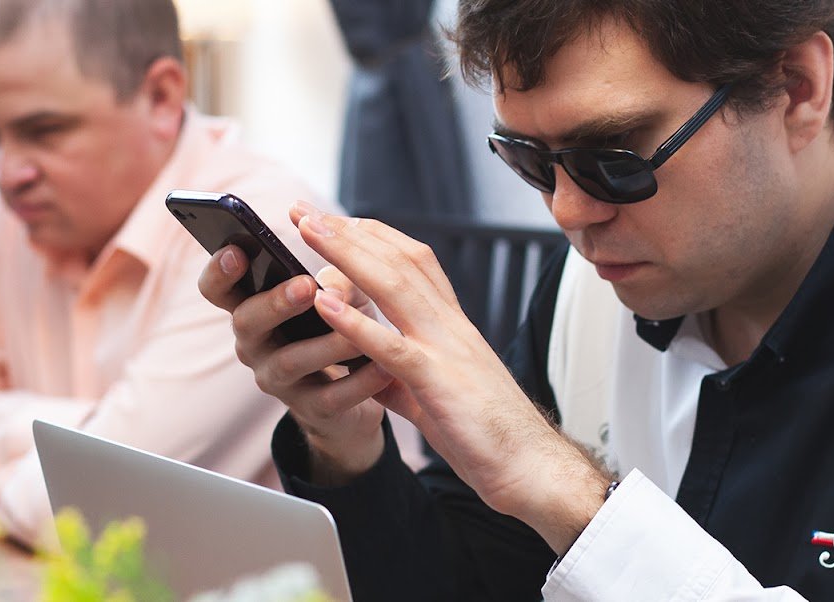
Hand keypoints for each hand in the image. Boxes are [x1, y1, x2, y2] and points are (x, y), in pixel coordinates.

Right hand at [196, 213, 394, 484]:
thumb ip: (337, 280)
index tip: (236, 250)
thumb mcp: (339, 295)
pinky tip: (384, 367)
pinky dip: (359, 382)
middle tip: (305, 285)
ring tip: (358, 331)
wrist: (357, 391)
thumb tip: (335, 281)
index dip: (219, 270)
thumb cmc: (340, 325)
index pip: (218, 288)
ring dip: (325, 343)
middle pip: (246, 322)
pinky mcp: (313, 410)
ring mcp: (280, 380)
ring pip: (291, 362)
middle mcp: (255, 344)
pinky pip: (332, 397)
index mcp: (253, 307)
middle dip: (274, 302)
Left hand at [290, 205, 610, 552]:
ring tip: (308, 231)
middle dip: (349, 231)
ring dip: (346, 255)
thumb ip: (400, 377)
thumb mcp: (436, 395)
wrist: (531, 467)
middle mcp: (451, 326)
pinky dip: (357, 322)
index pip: (415, 261)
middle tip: (303, 209)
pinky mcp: (439, 383)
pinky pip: (393, 347)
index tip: (337, 219)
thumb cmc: (488, 433)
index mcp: (452, 326)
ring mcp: (447, 350)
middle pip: (398, 260)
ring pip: (394, 286)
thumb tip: (369, 371)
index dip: (374, 236)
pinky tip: (325, 303)